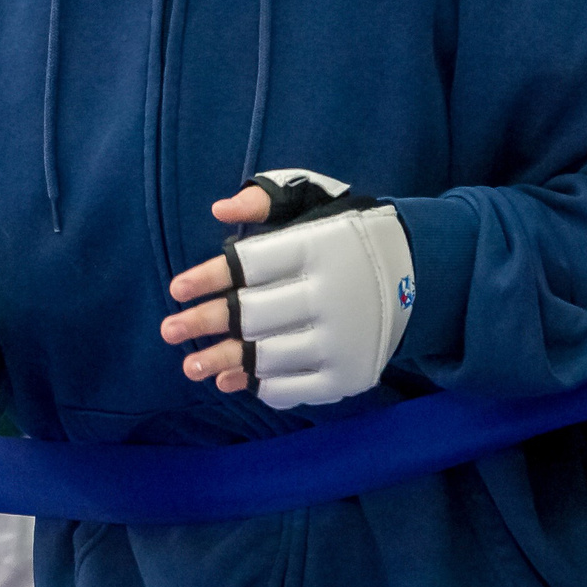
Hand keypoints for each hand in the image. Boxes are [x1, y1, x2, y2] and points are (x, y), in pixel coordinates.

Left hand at [163, 170, 412, 408]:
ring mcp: (342, 340)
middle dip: (204, 324)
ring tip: (190, 366)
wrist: (417, 276)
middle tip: (169, 331)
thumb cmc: (349, 236)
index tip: (176, 289)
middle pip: (252, 315)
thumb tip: (219, 210)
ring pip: (267, 356)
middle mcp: (331, 295)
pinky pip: (294, 386)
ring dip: (222, 362)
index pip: (251, 264)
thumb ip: (267, 200)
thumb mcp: (316, 200)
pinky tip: (229, 382)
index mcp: (320, 247)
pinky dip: (258, 386)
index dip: (208, 278)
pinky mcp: (348, 374)